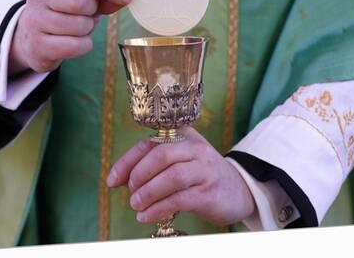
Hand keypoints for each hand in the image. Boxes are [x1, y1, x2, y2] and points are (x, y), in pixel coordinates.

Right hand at [8, 0, 132, 73]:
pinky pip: (74, 46)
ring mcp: (35, 19)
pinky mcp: (37, 45)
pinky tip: (74, 41)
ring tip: (78, 25)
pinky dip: (83, 45)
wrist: (33, 34)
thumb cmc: (65, 8)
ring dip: (87, 29)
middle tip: (88, 12)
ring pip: (78, 25)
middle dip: (92, 9)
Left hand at [106, 127, 255, 224]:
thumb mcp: (178, 163)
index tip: (112, 180)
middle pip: (161, 155)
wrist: (241, 190)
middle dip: (138, 174)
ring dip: (147, 192)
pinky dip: (158, 208)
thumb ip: (151, 167)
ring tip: (136, 205)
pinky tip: (146, 216)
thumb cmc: (201, 176)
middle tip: (130, 191)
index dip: (127, 161)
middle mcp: (196, 149)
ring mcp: (205, 170)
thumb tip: (117, 179)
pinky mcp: (209, 192)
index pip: (150, 143)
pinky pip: (179, 199)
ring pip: (171, 176)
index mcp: (184, 137)